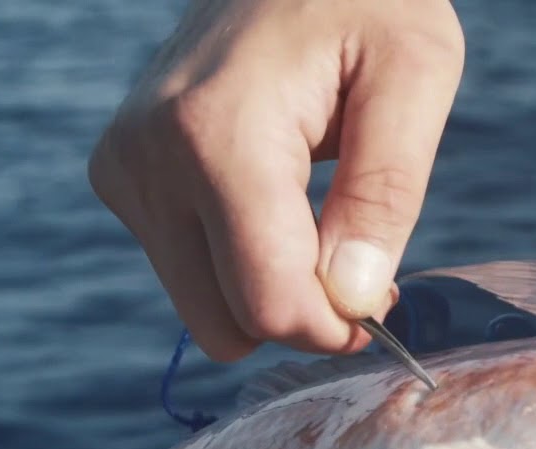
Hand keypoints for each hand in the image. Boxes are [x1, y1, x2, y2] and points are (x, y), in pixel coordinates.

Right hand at [88, 0, 464, 359]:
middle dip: (302, 315)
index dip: (337, 328)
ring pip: (203, 309)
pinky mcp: (119, 174)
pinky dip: (236, 263)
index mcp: (218, 134)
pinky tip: (273, 203)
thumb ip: (386, 193)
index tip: (382, 302)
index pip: (269, 302)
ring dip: (269, 290)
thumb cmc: (368, 1)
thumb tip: (353, 301)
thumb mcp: (416, 75)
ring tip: (318, 220)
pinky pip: (186, 271)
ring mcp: (124, 167)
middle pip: (226, 323)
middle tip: (358, 263)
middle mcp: (149, 158)